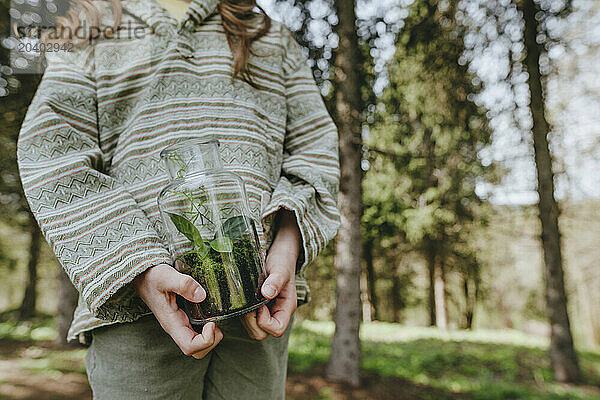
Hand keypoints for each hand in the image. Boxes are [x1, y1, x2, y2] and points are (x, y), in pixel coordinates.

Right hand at [134, 263, 222, 357]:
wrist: (143, 276)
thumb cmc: (152, 277)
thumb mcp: (166, 276)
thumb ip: (183, 284)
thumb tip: (201, 295)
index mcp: (171, 323)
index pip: (189, 347)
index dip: (206, 340)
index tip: (211, 322)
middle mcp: (176, 327)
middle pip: (196, 351)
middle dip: (212, 341)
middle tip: (215, 321)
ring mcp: (180, 325)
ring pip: (198, 345)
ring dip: (212, 336)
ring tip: (214, 318)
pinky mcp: (184, 319)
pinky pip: (198, 332)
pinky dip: (209, 328)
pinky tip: (210, 313)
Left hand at [241, 209, 299, 339]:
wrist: (279, 256)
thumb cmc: (282, 263)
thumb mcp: (280, 269)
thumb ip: (275, 281)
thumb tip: (267, 293)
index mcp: (286, 308)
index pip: (277, 329)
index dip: (265, 321)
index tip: (260, 304)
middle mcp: (277, 314)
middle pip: (262, 333)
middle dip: (252, 321)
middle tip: (249, 303)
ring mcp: (267, 313)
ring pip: (253, 329)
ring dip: (246, 318)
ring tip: (246, 299)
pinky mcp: (257, 309)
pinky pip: (248, 320)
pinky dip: (242, 313)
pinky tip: (243, 298)